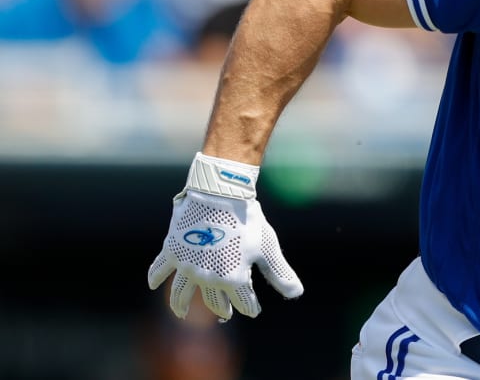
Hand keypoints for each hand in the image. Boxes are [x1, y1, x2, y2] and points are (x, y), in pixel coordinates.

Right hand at [148, 153, 302, 319]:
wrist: (222, 195)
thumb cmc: (248, 221)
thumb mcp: (268, 248)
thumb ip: (280, 273)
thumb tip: (297, 294)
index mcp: (233, 280)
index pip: (244, 302)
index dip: (250, 308)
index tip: (254, 311)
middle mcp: (207, 278)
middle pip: (214, 301)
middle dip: (222, 309)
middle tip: (225, 314)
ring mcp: (187, 266)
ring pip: (182, 293)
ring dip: (182, 305)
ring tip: (182, 313)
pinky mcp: (173, 251)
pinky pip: (160, 268)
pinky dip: (155, 277)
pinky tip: (153, 284)